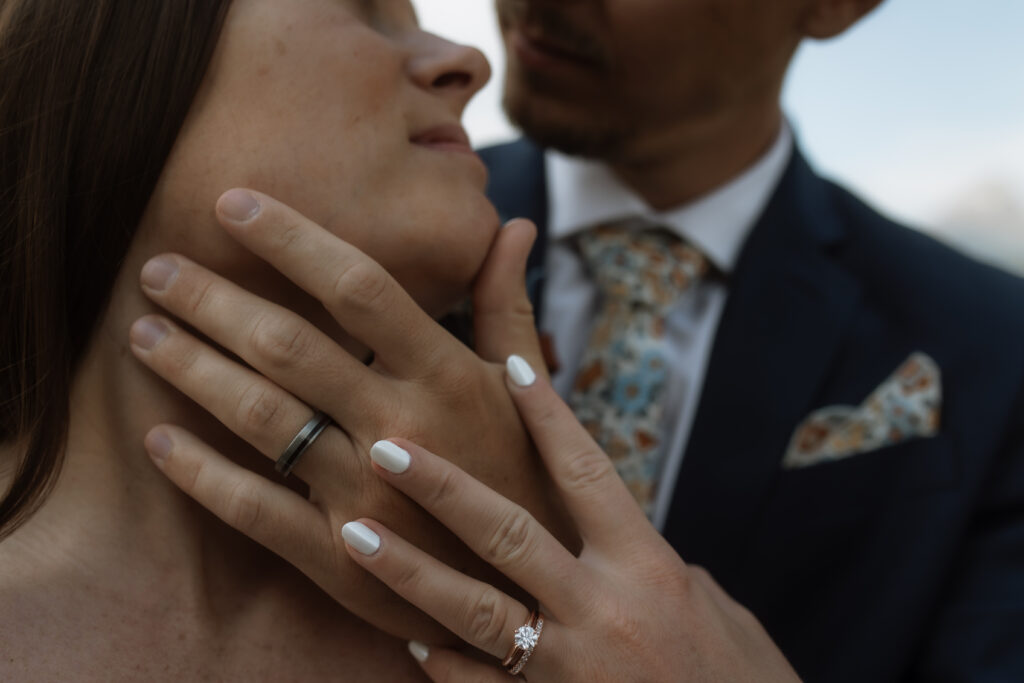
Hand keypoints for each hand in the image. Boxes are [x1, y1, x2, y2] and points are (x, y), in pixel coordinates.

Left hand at [130, 189, 575, 640]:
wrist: (531, 589)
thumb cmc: (531, 475)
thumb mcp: (527, 389)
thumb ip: (508, 304)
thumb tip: (513, 225)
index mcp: (447, 377)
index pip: (358, 288)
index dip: (291, 240)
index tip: (232, 204)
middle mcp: (401, 428)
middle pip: (289, 347)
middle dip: (213, 300)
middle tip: (158, 269)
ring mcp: (366, 496)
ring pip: (261, 418)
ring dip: (192, 370)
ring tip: (144, 334)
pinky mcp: (340, 558)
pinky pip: (254, 508)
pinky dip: (200, 473)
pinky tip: (159, 441)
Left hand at [342, 356, 801, 681]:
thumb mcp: (719, 612)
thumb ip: (664, 571)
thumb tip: (636, 542)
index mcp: (650, 567)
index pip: (587, 472)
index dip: (547, 417)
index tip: (510, 366)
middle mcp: (606, 608)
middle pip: (510, 532)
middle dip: (443, 486)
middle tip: (386, 445)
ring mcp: (574, 668)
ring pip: (476, 610)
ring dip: (410, 569)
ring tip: (353, 532)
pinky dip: (443, 664)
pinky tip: (405, 640)